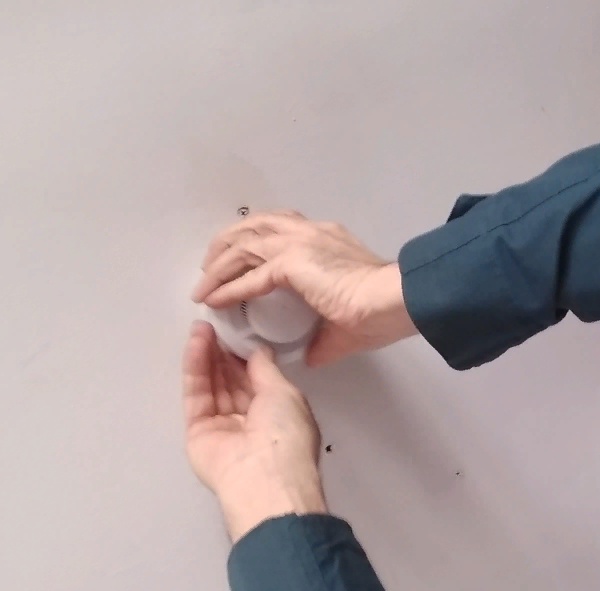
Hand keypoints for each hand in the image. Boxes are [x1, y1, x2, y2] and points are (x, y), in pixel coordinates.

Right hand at [182, 322, 327, 541]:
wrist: (263, 476)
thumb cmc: (286, 435)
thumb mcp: (285, 392)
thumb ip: (266, 369)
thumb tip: (258, 351)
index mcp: (278, 414)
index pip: (257, 379)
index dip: (246, 354)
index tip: (237, 330)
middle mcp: (250, 421)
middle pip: (232, 380)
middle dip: (223, 352)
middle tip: (215, 323)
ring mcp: (223, 426)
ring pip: (212, 385)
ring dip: (207, 355)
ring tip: (202, 327)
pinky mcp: (198, 431)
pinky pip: (196, 395)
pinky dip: (195, 369)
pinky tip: (196, 344)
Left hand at [192, 212, 417, 366]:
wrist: (394, 301)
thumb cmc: (380, 311)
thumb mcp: (345, 325)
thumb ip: (324, 337)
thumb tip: (312, 355)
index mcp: (324, 240)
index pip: (279, 229)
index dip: (254, 243)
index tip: (239, 261)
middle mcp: (308, 232)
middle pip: (254, 226)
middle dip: (228, 243)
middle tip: (211, 265)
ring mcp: (299, 243)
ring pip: (244, 244)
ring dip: (219, 263)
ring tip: (204, 282)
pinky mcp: (291, 262)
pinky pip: (248, 276)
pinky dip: (227, 287)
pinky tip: (212, 300)